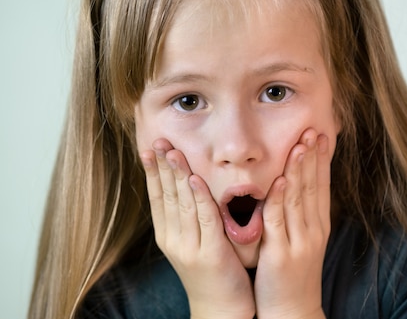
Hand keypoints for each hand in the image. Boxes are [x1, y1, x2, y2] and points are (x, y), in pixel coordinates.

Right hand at [140, 139, 254, 318]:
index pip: (157, 198)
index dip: (153, 173)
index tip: (148, 148)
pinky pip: (204, 219)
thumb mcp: (196, 244)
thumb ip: (192, 219)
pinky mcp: (210, 254)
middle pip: (165, 196)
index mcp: (169, 237)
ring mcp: (190, 247)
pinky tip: (194, 179)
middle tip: (157, 140)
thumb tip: (189, 188)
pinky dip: (199, 197)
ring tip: (172, 151)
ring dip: (177, 175)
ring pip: (181, 204)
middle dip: (161, 167)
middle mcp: (174, 240)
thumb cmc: (215, 274)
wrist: (222, 310)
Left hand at [254, 129, 330, 318]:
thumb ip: (301, 214)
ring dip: (299, 170)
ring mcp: (299, 241)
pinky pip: (279, 221)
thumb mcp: (304, 240)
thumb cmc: (293, 274)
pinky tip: (278, 181)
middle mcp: (313, 230)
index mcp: (318, 225)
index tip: (321, 135)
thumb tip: (296, 185)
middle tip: (312, 129)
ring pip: (299, 199)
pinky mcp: (281, 254)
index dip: (321, 159)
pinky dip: (279, 199)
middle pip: (313, 186)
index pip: (321, 185)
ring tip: (300, 145)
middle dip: (312, 156)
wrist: (292, 311)